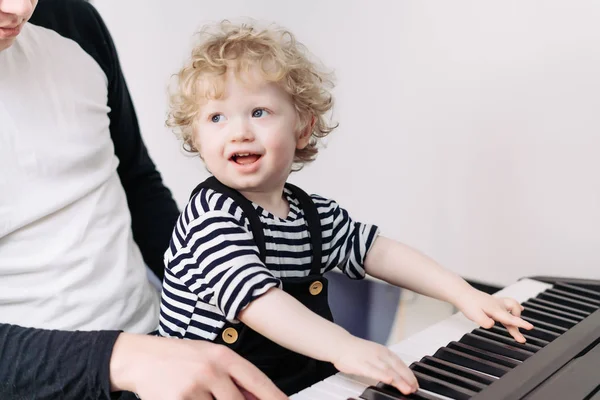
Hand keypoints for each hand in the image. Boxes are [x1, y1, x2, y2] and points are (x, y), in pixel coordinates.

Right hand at [109, 333, 286, 399]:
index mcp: (223, 356)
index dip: (274, 396)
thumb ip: (233, 377)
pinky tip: (191, 395)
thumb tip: (256, 396)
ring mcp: (195, 387)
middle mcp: (212, 370)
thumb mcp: (209, 357)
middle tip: (228, 397)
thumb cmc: (179, 357)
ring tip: (201, 392)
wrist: (140, 358)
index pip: (257, 381)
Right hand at [332, 335, 418, 394]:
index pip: (400, 363)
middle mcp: (380, 354)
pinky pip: (373, 371)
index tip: (415, 383)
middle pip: (397, 367)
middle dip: (408, 379)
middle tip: (414, 389)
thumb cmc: (355, 350)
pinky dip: (382, 376)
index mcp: (384, 351)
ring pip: (388, 370)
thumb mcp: (374, 354)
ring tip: (407, 389)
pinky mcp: (361, 364)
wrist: (339, 344)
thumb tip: (395, 373)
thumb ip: (384, 363)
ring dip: (399, 380)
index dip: (409, 374)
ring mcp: (371, 359)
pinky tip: (389, 380)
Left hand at [454, 289, 533, 342]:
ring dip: (517, 315)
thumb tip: (493, 325)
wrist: (462, 293)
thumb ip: (485, 322)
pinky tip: (520, 310)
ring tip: (522, 324)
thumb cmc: (468, 304)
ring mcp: (498, 303)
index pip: (510, 318)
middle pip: (512, 316)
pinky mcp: (496, 302)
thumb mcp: (475, 316)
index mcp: (495, 310)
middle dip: (519, 326)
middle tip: (521, 340)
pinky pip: (509, 304)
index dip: (520, 323)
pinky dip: (515, 308)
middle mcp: (499, 305)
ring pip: (513, 307)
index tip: (530, 327)